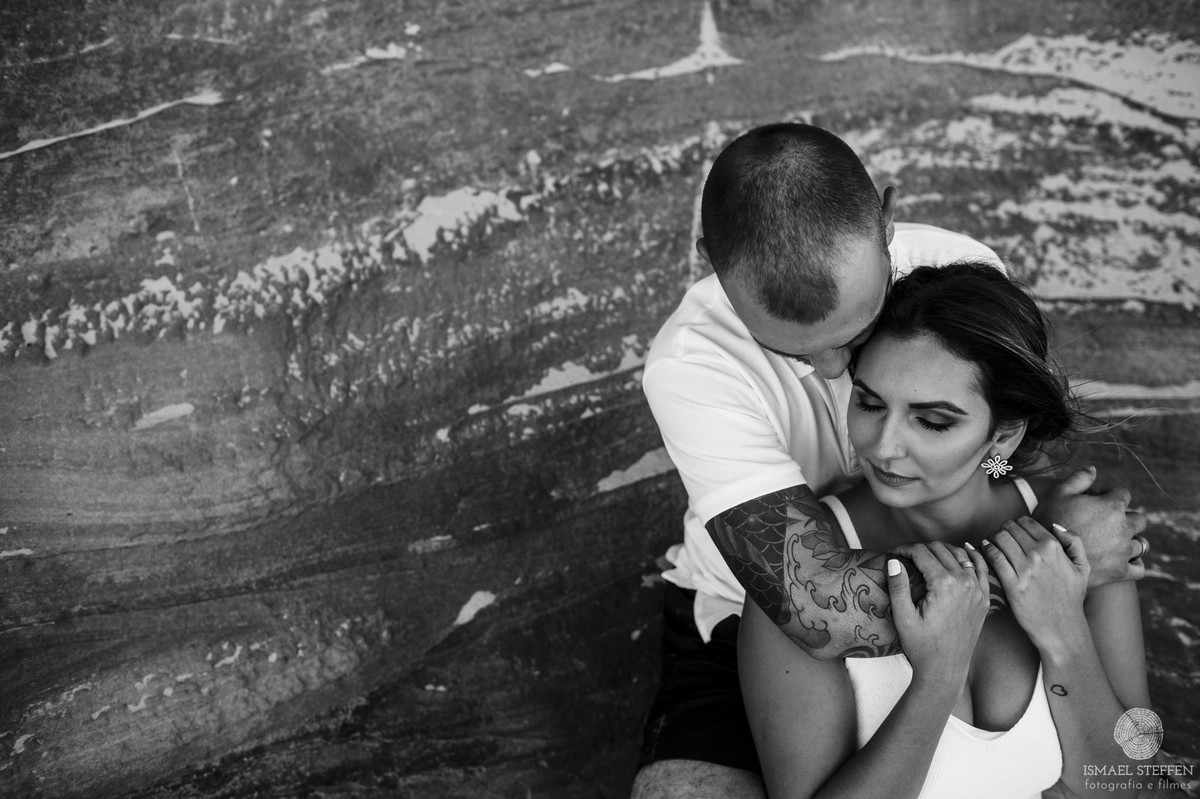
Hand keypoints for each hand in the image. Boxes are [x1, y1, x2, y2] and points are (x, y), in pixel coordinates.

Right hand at [888, 542, 989, 683]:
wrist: (945, 671)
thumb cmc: (921, 647)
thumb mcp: (903, 618)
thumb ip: (898, 586)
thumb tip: (893, 560)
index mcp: (944, 584)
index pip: (921, 552)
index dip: (903, 549)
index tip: (892, 553)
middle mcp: (964, 583)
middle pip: (940, 550)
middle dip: (920, 548)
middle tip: (904, 555)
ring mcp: (977, 590)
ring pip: (960, 555)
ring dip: (942, 550)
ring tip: (925, 554)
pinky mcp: (983, 599)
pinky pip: (981, 569)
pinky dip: (972, 556)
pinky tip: (964, 549)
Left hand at [983, 517, 1088, 653]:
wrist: (1062, 628)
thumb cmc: (1070, 597)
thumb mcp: (1082, 567)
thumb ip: (1073, 541)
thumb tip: (1054, 525)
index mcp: (1053, 547)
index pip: (1025, 521)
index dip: (1015, 524)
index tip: (1012, 531)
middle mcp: (1039, 554)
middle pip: (1009, 528)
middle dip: (1002, 530)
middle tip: (999, 537)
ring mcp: (1025, 569)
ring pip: (999, 539)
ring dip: (992, 538)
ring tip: (991, 544)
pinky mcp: (1012, 584)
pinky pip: (993, 557)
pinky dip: (986, 550)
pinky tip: (985, 550)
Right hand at [1034, 467, 1147, 585]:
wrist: (1043, 555)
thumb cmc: (1048, 520)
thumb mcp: (1058, 493)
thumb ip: (1079, 478)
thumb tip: (1094, 469)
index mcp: (1112, 506)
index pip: (1123, 494)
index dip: (1110, 494)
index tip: (1098, 500)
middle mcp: (1124, 528)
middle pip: (1139, 519)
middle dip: (1127, 517)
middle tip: (1107, 522)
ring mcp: (1123, 551)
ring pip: (1141, 544)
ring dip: (1130, 540)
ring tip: (1114, 542)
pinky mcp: (1119, 571)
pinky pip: (1138, 568)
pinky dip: (1134, 563)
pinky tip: (1123, 560)